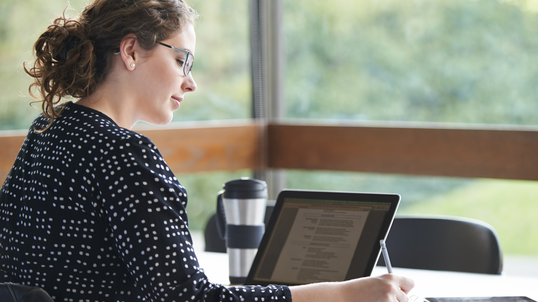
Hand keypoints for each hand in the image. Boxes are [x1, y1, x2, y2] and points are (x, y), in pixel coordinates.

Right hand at [289, 274, 414, 301]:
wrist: (343, 297)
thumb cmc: (356, 291)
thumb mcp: (375, 282)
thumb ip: (389, 286)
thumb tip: (402, 294)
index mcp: (390, 277)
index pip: (410, 283)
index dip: (404, 288)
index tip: (399, 292)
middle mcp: (391, 288)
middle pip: (406, 298)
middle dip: (396, 300)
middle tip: (381, 299)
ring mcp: (389, 299)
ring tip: (375, 301)